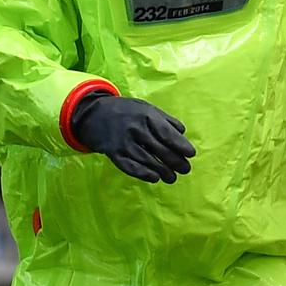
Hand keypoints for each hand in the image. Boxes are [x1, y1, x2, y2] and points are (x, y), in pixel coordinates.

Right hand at [72, 93, 195, 182]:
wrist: (95, 115)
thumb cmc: (126, 111)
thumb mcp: (145, 107)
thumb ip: (164, 119)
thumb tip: (182, 133)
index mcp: (145, 115)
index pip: (167, 133)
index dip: (181, 146)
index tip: (191, 154)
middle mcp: (135, 129)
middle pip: (160, 150)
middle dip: (176, 162)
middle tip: (185, 169)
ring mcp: (123, 142)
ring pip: (148, 161)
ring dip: (163, 171)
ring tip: (172, 177)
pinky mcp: (114, 154)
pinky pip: (131, 167)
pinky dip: (144, 174)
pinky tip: (154, 178)